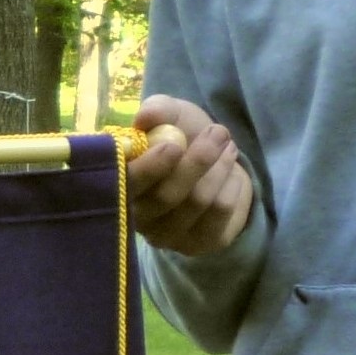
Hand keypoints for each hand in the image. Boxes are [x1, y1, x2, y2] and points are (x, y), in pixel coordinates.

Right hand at [127, 95, 256, 256]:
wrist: (218, 167)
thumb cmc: (185, 141)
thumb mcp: (173, 117)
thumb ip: (158, 110)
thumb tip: (144, 117)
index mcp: (122, 186)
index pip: (127, 185)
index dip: (148, 168)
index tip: (173, 145)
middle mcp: (138, 217)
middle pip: (165, 197)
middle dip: (197, 161)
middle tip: (218, 132)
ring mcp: (166, 236)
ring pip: (197, 201)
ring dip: (219, 168)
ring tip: (228, 147)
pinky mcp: (196, 244)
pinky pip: (220, 212)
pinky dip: (232, 184)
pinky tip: (232, 173)